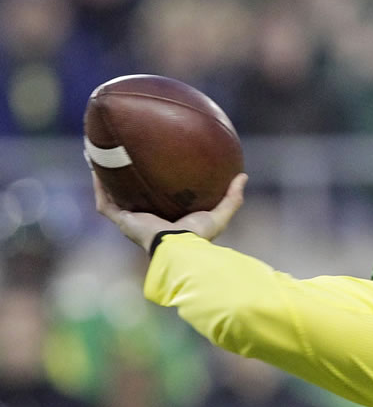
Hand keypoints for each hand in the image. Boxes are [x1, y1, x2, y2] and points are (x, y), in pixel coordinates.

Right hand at [93, 171, 247, 251]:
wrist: (180, 249)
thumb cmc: (199, 237)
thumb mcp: (219, 214)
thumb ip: (232, 198)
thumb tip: (243, 176)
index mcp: (164, 220)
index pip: (155, 201)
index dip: (152, 186)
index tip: (152, 168)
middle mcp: (145, 220)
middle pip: (130, 197)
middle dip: (124, 180)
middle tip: (120, 158)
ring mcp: (131, 222)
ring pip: (112, 197)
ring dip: (105, 179)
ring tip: (99, 157)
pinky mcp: (123, 222)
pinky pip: (105, 201)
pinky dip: (99, 186)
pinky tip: (95, 167)